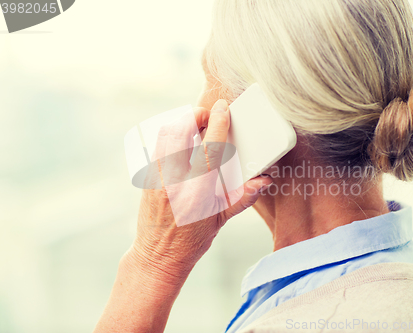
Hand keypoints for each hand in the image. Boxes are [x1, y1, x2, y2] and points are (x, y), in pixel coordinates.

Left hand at [126, 99, 272, 283]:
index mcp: (199, 192)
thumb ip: (244, 197)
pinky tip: (181, 143)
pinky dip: (170, 137)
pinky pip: (158, 148)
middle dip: (194, 115)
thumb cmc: (193, 240)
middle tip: (207, 115)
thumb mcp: (222, 219)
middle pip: (180, 133)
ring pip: (165, 136)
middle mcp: (176, 182)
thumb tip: (265, 180)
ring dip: (181, 123)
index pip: (210, 148)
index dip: (218, 122)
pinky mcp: (148, 179)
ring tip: (194, 125)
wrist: (158, 256)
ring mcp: (158, 179)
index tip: (223, 107)